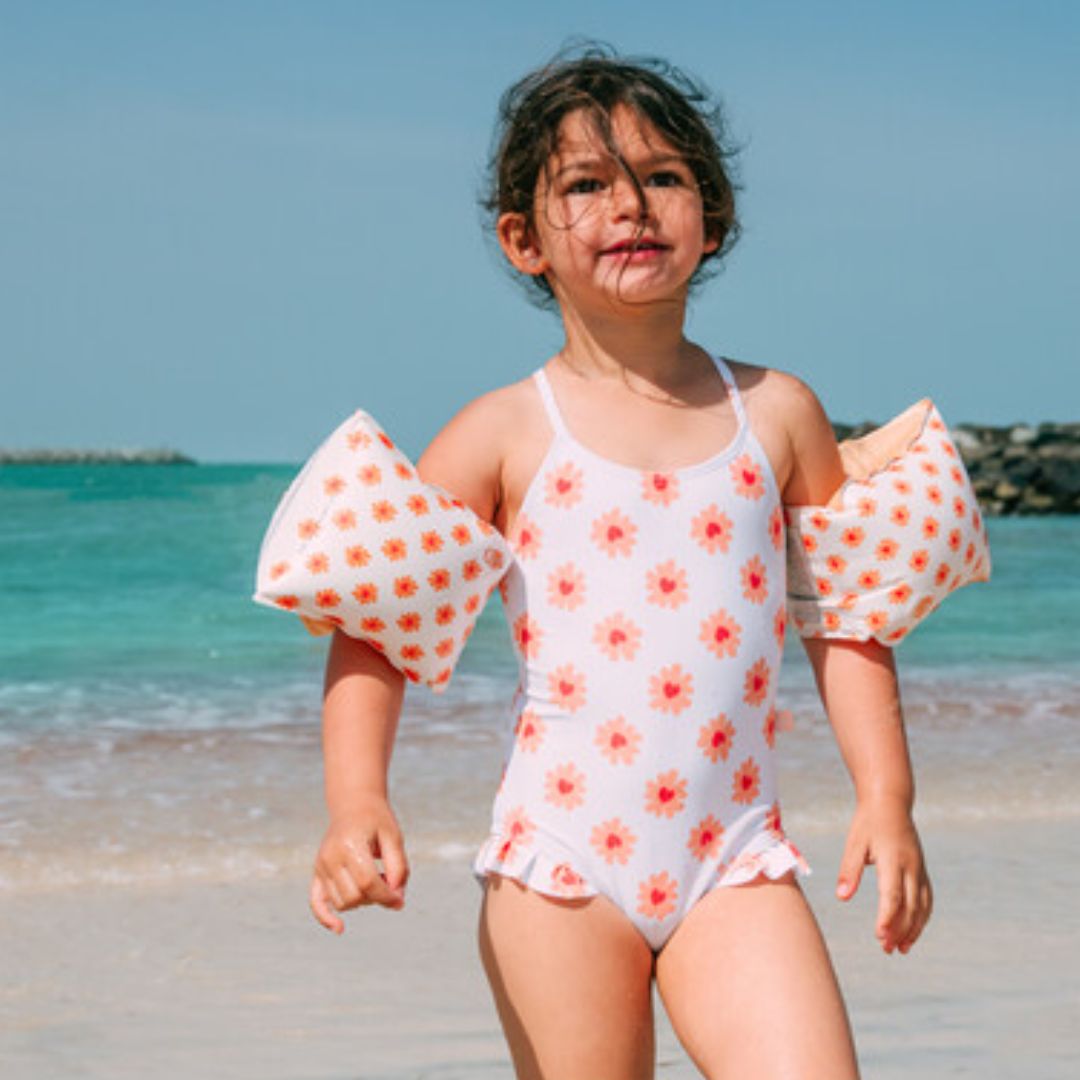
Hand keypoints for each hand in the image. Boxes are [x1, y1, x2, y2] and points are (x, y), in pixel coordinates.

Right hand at [309, 795, 409, 933]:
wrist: (354, 805)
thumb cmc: (377, 820)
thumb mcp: (393, 837)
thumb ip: (398, 866)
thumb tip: (397, 898)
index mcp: (350, 844)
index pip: (368, 883)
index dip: (387, 896)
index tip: (400, 900)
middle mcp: (331, 856)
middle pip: (355, 896)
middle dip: (376, 897)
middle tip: (389, 881)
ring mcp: (321, 865)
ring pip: (342, 902)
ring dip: (362, 901)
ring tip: (374, 880)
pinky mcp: (317, 872)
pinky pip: (316, 901)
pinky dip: (325, 917)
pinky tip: (340, 929)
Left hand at [836, 796, 931, 954]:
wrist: (890, 802)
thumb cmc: (868, 823)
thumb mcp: (854, 843)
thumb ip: (849, 871)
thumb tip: (842, 898)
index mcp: (893, 859)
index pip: (892, 895)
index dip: (887, 918)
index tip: (879, 936)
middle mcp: (911, 866)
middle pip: (910, 905)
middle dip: (899, 930)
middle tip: (886, 949)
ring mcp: (920, 869)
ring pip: (922, 905)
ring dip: (913, 929)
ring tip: (900, 948)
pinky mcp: (922, 870)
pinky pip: (926, 898)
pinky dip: (921, 917)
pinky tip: (911, 931)